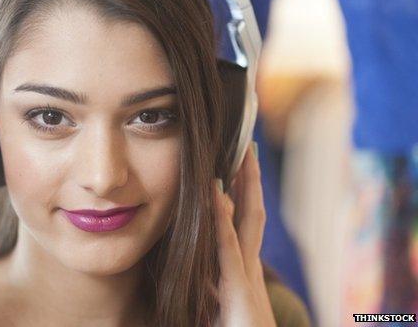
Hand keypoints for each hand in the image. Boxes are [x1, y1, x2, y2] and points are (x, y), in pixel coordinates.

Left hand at [214, 142, 275, 325]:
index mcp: (241, 268)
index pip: (243, 221)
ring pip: (247, 221)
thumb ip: (209, 283)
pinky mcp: (238, 289)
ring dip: (244, 187)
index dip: (242, 192)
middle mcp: (249, 265)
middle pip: (252, 212)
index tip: (235, 166)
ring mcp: (246, 275)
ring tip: (242, 156)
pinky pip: (228, 247)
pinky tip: (216, 194)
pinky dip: (222, 218)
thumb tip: (200, 267)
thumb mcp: (216, 306)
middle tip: (248, 146)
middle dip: (250, 179)